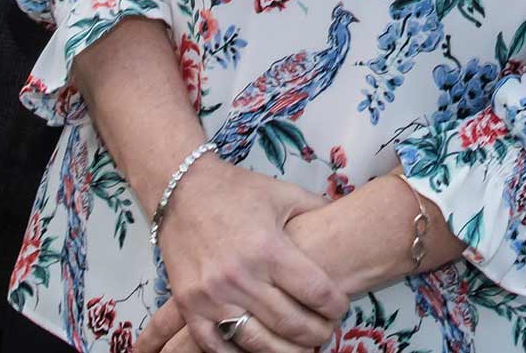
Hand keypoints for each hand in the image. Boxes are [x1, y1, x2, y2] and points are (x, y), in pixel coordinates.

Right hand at [153, 157, 347, 352]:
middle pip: (291, 323)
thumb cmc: (236, 191)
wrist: (181, 190)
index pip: (316, 292)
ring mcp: (212, 295)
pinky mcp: (189, 304)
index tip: (340, 308)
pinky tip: (257, 350)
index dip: (335, 306)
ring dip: (285, 351)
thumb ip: (316, 211)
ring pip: (257, 342)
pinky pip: (215, 344)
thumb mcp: (283, 193)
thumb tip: (345, 223)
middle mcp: (241, 276)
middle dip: (317, 333)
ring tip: (300, 348)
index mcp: (269, 248)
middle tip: (326, 331)